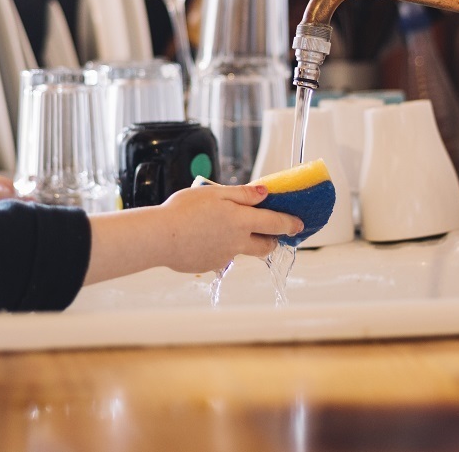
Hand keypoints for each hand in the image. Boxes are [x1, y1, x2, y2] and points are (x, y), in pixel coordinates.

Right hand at [158, 184, 303, 272]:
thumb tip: (264, 193)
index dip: (290, 223)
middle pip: (265, 246)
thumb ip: (243, 194)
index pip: (275, 223)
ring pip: (242, 250)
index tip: (299, 224)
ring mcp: (224, 257)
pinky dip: (218, 247)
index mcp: (241, 220)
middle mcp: (237, 242)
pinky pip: (221, 256)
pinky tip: (202, 237)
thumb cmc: (183, 210)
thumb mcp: (215, 192)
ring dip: (241, 241)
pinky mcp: (210, 266)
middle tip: (271, 232)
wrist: (158, 237)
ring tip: (220, 227)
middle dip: (272, 240)